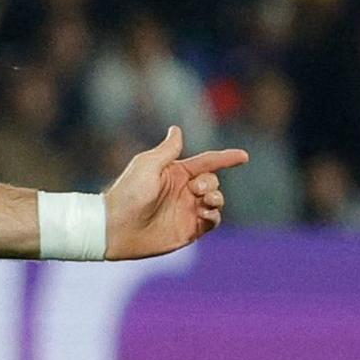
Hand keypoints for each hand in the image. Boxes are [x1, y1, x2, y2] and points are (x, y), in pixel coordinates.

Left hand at [103, 126, 247, 260]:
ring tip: (204, 201)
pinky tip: (203, 214)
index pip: (207, 162)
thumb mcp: (147, 165)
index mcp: (176, 173)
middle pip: (214, 181)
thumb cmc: (128, 193)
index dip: (226, 158)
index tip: (243, 156)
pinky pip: (212, 221)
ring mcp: (187, 211)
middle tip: (196, 189)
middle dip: (211, 182)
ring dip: (217, 198)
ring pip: (217, 201)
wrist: (116, 227)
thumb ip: (167, 149)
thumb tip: (176, 129)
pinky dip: (214, 216)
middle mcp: (184, 191)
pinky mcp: (188, 230)